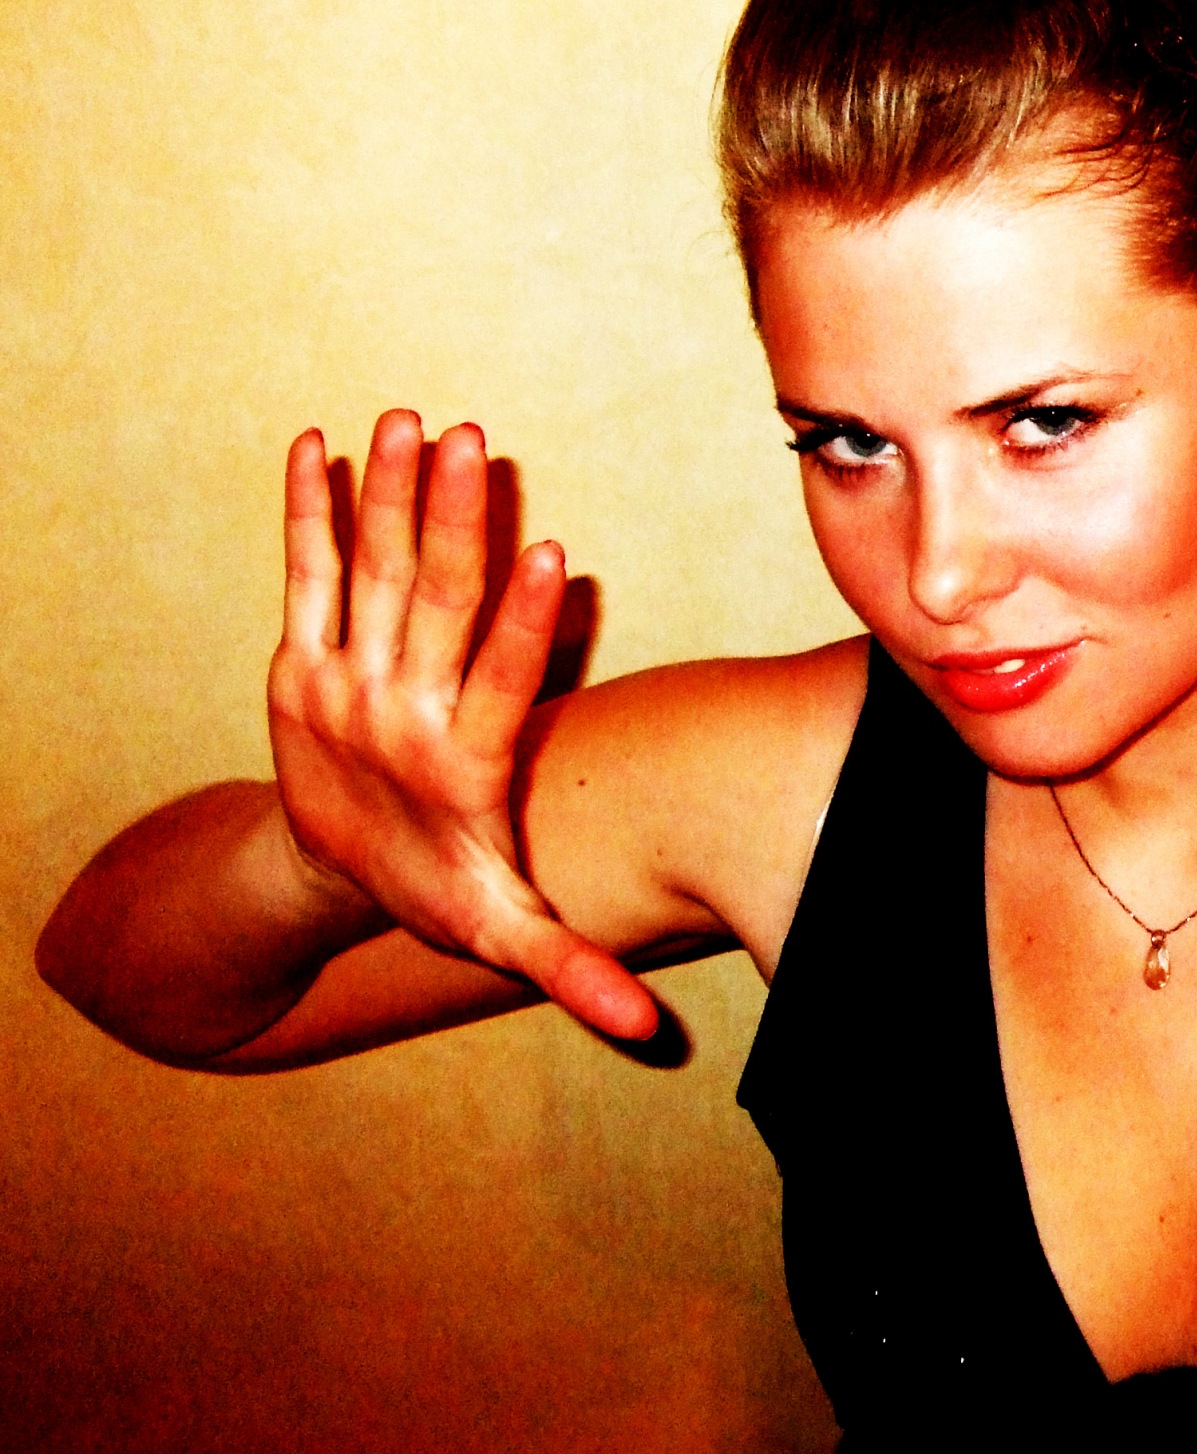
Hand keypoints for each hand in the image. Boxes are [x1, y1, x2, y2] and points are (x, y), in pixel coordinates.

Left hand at [266, 411, 657, 1040]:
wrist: (316, 879)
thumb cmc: (437, 889)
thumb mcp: (502, 929)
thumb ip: (568, 969)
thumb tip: (641, 1032)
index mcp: (460, 768)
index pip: (497, 687)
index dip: (523, 623)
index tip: (548, 553)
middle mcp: (395, 717)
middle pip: (429, 608)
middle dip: (450, 522)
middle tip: (471, 443)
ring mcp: (338, 683)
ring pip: (368, 579)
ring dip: (385, 496)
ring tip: (409, 421)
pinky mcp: (297, 661)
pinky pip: (304, 578)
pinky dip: (308, 513)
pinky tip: (319, 447)